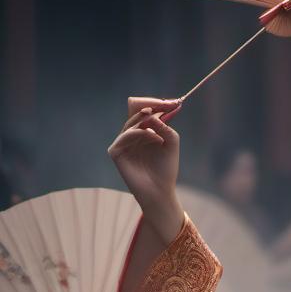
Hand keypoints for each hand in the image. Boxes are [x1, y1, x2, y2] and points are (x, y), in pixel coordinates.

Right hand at [108, 97, 181, 212]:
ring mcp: (123, 143)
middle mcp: (132, 135)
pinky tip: (156, 138)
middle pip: (135, 111)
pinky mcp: (116, 152)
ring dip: (148, 123)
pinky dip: (141, 133)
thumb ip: (165, 126)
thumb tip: (153, 114)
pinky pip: (125, 135)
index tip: (173, 102)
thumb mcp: (171, 142)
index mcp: (144, 131)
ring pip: (131, 123)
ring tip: (161, 132)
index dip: (156, 104)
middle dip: (151, 106)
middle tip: (165, 104)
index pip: (145, 110)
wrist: (160, 190)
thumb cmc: (165, 168)